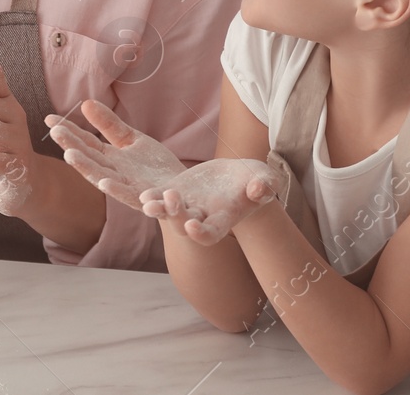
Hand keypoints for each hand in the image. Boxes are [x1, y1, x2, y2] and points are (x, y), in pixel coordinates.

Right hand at [45, 99, 186, 208]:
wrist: (184, 193)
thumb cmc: (155, 167)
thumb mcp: (131, 140)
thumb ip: (109, 125)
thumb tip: (85, 103)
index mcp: (109, 159)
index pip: (84, 143)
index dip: (67, 132)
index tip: (48, 119)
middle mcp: (115, 175)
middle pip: (90, 160)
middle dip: (73, 148)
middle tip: (56, 133)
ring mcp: (130, 189)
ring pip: (104, 179)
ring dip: (87, 169)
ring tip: (71, 156)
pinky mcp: (148, 200)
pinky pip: (132, 197)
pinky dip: (119, 191)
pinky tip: (106, 182)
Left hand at [142, 159, 284, 244]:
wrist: (238, 177)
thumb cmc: (256, 180)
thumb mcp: (266, 179)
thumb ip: (265, 186)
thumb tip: (258, 190)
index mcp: (224, 217)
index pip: (212, 233)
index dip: (202, 233)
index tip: (192, 228)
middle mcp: (203, 216)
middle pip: (185, 225)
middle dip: (176, 215)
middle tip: (172, 198)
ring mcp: (187, 205)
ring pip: (168, 214)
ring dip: (158, 209)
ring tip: (147, 202)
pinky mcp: (176, 191)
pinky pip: (160, 198)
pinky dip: (151, 197)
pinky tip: (143, 195)